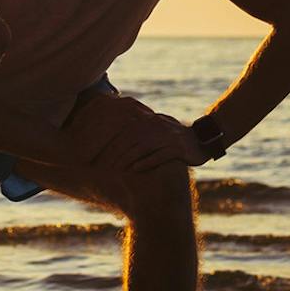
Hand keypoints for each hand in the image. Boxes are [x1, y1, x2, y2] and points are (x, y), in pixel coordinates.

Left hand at [65, 93, 202, 173]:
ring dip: (124, 158)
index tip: (87, 151)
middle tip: (93, 163)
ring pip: (140, 146)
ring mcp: (166, 136)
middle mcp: (154, 125)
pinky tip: (133, 171)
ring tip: (110, 169)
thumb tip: (101, 133)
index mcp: (145, 119)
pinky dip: (145, 163)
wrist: (203, 140)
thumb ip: (129, 130)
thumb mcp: (150, 130)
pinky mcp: (178, 148)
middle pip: (126, 137)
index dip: (102, 138)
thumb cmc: (171, 139)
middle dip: (108, 150)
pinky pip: (159, 155)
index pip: (118, 126)